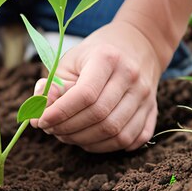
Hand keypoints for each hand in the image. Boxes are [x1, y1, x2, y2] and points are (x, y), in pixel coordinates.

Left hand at [30, 21, 162, 152]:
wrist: (137, 44)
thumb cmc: (94, 55)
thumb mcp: (68, 62)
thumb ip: (52, 87)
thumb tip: (38, 114)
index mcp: (108, 58)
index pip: (84, 95)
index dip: (60, 113)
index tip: (41, 121)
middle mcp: (131, 76)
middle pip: (99, 116)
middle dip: (68, 129)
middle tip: (51, 130)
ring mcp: (146, 95)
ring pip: (115, 132)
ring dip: (84, 141)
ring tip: (66, 135)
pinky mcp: (153, 110)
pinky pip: (132, 139)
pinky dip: (107, 146)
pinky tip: (89, 139)